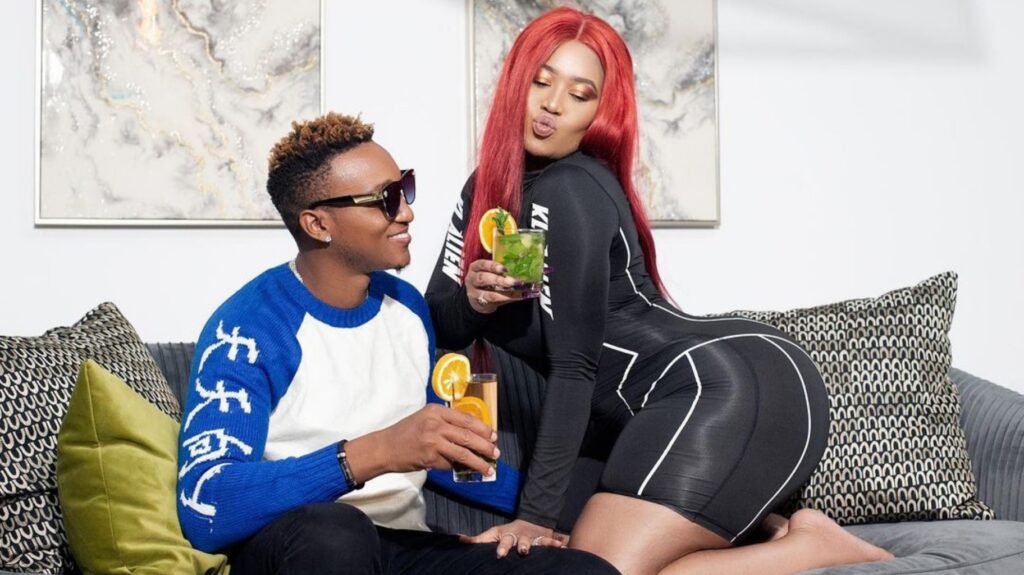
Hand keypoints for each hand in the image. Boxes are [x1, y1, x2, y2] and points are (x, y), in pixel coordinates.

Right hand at [346, 404, 498, 481]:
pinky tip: (463, 471)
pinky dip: (456, 468)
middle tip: (495, 453)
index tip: (493, 436)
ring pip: (464, 452)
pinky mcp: (430, 457)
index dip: (482, 428)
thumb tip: (472, 433)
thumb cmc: (406, 433)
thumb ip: (445, 422)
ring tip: (488, 468)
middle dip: (485, 446)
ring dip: (479, 462)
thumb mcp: (425, 419)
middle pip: (469, 435)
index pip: (466, 418)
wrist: (384, 447)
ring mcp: (433, 441)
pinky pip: (450, 464)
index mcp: (436, 411)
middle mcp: (435, 424)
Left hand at [458, 519, 567, 557]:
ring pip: (536, 541)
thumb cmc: (507, 533)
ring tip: (547, 547)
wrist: (528, 521)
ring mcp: (532, 537)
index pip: (502, 540)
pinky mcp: (543, 538)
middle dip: (520, 546)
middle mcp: (519, 536)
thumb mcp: (492, 533)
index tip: (499, 554)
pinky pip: (551, 540)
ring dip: (540, 543)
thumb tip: (459, 540)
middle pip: (519, 541)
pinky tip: (563, 545)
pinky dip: (557, 542)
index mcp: (506, 535)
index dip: (501, 547)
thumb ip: (477, 539)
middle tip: (521, 551)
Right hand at [465, 259, 538, 313]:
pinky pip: (494, 301)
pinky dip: (508, 298)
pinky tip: (518, 296)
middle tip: (513, 282)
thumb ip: (501, 271)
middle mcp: (472, 279)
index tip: (504, 269)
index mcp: (475, 267)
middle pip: (483, 278)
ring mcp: (474, 292)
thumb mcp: (490, 273)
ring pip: (488, 293)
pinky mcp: (480, 303)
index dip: (493, 266)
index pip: (481, 264)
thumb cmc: (487, 282)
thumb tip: (524, 268)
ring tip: (518, 290)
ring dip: (505, 292)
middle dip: (499, 280)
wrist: (477, 299)